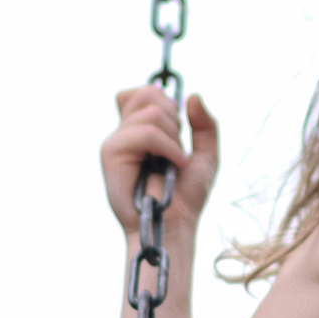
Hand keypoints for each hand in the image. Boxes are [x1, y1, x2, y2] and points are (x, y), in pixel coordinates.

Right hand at [101, 85, 219, 236]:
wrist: (176, 225)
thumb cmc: (186, 196)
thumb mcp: (207, 154)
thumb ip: (205, 124)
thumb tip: (192, 95)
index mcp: (139, 130)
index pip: (142, 92)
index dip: (162, 100)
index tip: (177, 130)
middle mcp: (124, 133)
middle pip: (146, 93)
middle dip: (173, 117)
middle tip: (177, 148)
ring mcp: (116, 142)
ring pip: (151, 113)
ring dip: (174, 138)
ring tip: (175, 162)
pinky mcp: (111, 154)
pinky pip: (145, 133)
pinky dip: (168, 147)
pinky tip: (175, 164)